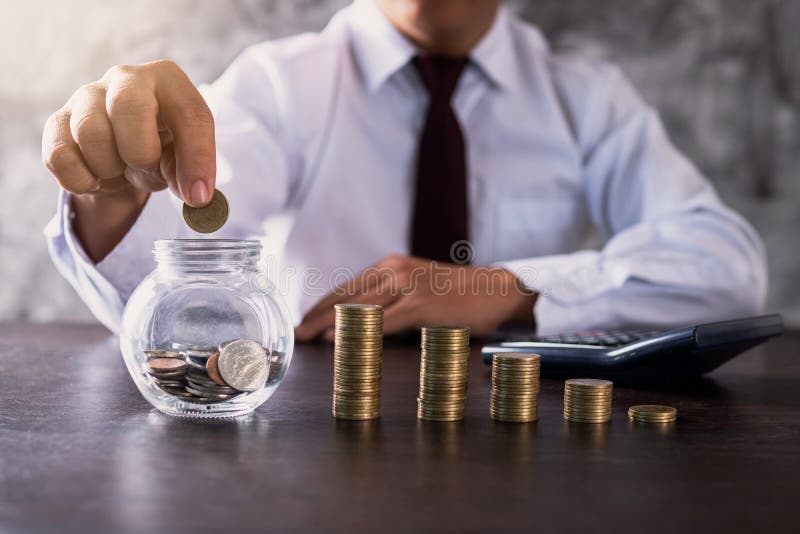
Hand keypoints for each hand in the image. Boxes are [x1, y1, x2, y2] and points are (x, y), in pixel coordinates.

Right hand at [41, 60, 215, 260]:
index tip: (198, 195)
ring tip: (121, 171)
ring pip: (90, 134)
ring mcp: (87, 96)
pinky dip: (82, 180)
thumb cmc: (160, 146)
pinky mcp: (58, 121)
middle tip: (146, 168)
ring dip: (110, 169)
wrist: (120, 152)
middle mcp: (126, 78)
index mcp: (169, 80)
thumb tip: (195, 194)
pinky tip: (97, 177)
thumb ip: (190, 171)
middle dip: (140, 152)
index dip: (197, 159)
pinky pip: (60, 156)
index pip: (190, 114)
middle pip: (129, 107)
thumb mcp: (182, 157)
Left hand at [295, 254, 536, 341]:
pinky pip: (381, 319)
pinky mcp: (420, 304)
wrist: (497, 290)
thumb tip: (364, 321)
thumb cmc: (459, 294)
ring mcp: (408, 285)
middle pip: (345, 295)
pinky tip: (337, 338)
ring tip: (307, 338)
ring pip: (358, 306)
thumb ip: (392, 297)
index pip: (348, 286)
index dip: (322, 305)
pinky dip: (356, 329)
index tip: (303, 320)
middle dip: (316, 315)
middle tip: (295, 332)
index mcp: (392, 265)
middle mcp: (395, 269)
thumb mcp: (419, 287)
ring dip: (328, 324)